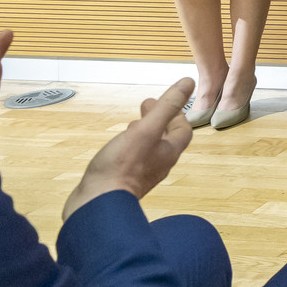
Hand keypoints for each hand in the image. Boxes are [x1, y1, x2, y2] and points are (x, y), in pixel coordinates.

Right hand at [62, 77, 194, 221]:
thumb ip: (167, 106)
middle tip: (146, 106)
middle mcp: (159, 164)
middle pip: (166, 139)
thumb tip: (188, 82)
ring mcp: (141, 175)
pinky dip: (131, 145)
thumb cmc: (122, 165)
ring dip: (144, 132)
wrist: (97, 204)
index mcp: (168, 152)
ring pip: (149, 148)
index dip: (177, 113)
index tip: (164, 100)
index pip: (182, 130)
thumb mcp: (146, 129)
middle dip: (159, 120)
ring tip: (134, 123)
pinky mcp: (124, 181)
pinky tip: (118, 145)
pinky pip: (133, 159)